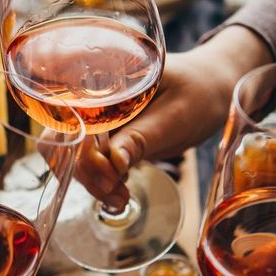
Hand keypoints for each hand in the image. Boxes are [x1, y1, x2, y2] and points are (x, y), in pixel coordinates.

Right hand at [75, 25, 270, 209]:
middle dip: (84, 171)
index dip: (80, 148)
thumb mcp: (176, 116)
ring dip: (91, 181)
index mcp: (104, 77)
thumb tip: (113, 163)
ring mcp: (97, 118)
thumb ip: (143, 138)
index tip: (108, 174)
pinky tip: (119, 192)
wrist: (211, 91)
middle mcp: (92, 96)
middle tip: (114, 193)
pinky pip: (89, 161)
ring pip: (72, 155)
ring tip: (121, 198)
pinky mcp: (105, 137)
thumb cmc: (199, 93)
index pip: (71, 115)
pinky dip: (99, 181)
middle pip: (63, 138)